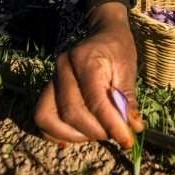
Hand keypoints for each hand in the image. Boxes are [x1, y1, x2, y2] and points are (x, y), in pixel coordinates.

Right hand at [34, 2, 143, 147]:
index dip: (112, 125)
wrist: (102, 33)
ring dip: (75, 135)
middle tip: (115, 133)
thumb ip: (127, 99)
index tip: (127, 141)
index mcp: (85, 60)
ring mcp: (51, 79)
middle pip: (71, 113)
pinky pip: (42, 118)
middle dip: (95, 131)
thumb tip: (133, 128)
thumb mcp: (128, 68)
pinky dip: (57, 133)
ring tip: (97, 132)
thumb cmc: (117, 49)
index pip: (95, 101)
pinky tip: (77, 135)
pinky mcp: (47, 90)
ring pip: (49, 118)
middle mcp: (62, 68)